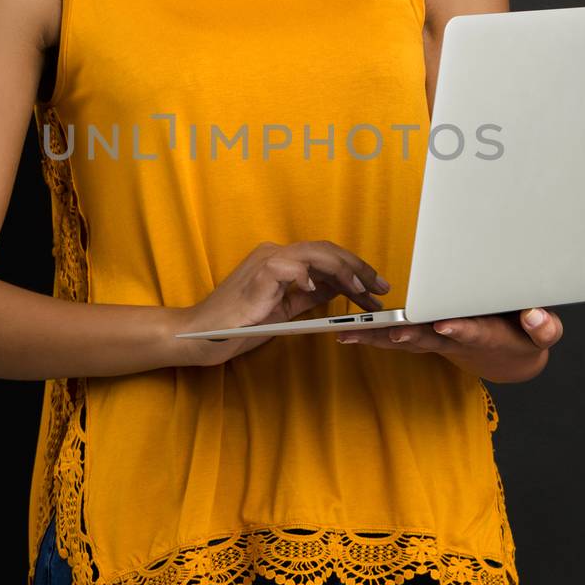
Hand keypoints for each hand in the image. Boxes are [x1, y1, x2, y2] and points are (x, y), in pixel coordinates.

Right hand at [179, 239, 389, 366]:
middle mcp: (275, 254)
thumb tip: (337, 288)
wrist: (204, 334)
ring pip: (314, 254)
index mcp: (282, 260)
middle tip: (381, 287)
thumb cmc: (242, 325)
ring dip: (343, 271)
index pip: (325, 257)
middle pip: (326, 250)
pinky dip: (308, 276)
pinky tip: (322, 289)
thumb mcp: (285, 309)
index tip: (376, 288)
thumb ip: (308, 295)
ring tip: (361, 289)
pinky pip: (289, 268)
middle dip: (358, 268)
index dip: (355, 270)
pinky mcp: (258, 276)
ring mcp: (266, 262)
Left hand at [334, 306, 563, 382]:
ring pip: (407, 339)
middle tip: (392, 334)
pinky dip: (375, 334)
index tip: (445, 325)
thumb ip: (544, 326)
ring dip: (380, 337)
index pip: (472, 331)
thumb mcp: (543, 334)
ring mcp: (439, 339)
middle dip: (411, 335)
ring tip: (350, 334)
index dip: (460, 329)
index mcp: (487, 334)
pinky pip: (398, 336)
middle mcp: (457, 339)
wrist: (510, 356)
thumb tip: (537, 317)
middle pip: (431, 338)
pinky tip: (348, 332)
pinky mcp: (427, 336)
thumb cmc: (526, 337)